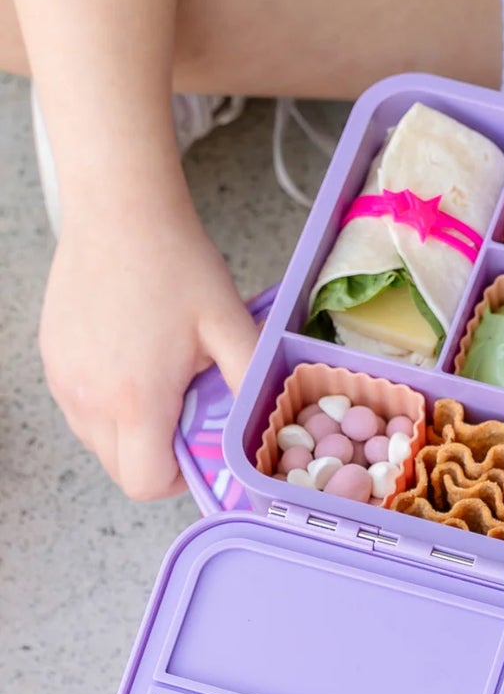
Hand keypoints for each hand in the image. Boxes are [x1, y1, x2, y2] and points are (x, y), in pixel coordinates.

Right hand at [40, 183, 258, 499]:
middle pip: (120, 469)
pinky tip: (135, 363)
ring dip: (131, 431)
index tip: (197, 451)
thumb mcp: (230, 325)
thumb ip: (249, 381)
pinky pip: (79, 407)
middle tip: (186, 414)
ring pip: (96, 441)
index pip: (145, 482)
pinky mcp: (51, 359)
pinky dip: (107, 405)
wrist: (121, 211)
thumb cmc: (175, 264)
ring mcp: (63, 379)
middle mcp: (88, 397)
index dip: (177, 479)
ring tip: (162, 382)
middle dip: (157, 458)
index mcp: (135, 398)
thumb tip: (262, 423)